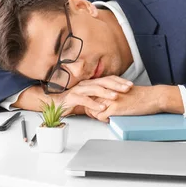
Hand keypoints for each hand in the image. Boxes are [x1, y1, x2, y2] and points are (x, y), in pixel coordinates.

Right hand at [12, 76, 132, 112]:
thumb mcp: (90, 97)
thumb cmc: (73, 101)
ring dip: (106, 93)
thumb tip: (116, 99)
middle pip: (103, 82)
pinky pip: (84, 100)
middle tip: (128, 89)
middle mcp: (86, 84)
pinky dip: (94, 103)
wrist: (55, 103)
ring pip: (94, 89)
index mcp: (91, 82)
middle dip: (117, 85)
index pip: (108, 79)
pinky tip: (102, 107)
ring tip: (116, 97)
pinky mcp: (72, 98)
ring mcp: (79, 90)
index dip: (119, 81)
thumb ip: (100, 97)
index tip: (130, 85)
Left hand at [85, 85, 183, 121]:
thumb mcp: (122, 90)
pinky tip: (113, 119)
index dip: (91, 103)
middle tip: (100, 114)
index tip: (95, 108)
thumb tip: (104, 103)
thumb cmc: (141, 95)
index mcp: (108, 84)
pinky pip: (100, 117)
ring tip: (107, 117)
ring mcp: (109, 98)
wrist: (153, 97)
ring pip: (93, 110)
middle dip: (91, 110)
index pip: (90, 94)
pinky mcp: (114, 107)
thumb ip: (112, 93)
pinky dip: (105, 120)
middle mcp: (107, 90)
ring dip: (98, 115)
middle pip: (88, 102)